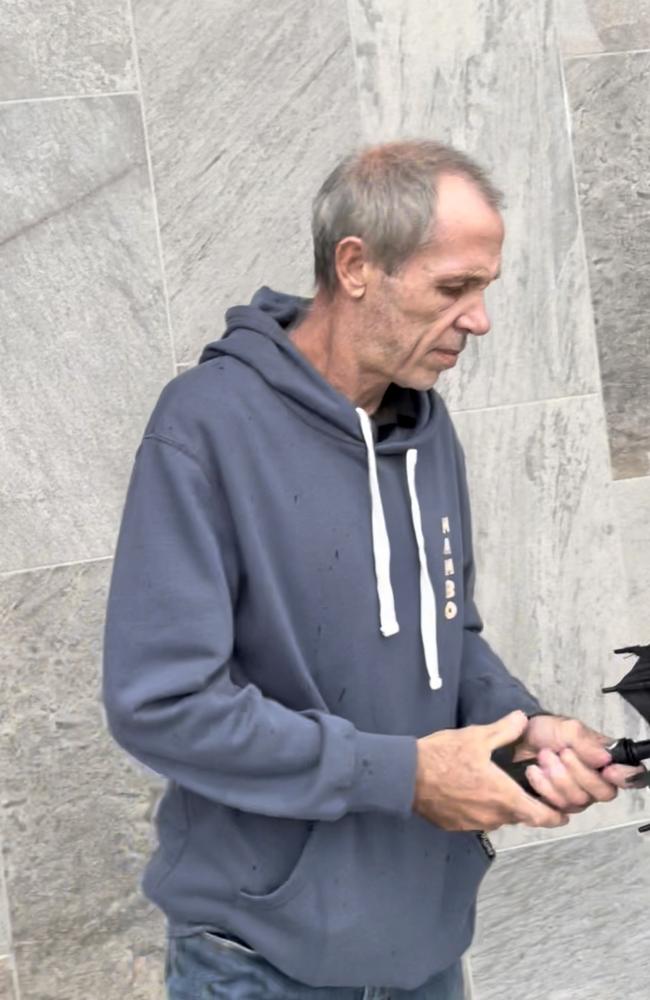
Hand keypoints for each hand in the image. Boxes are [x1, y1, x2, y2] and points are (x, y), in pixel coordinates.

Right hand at [413, 710, 568, 831]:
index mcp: (503, 796)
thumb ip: (505, 731)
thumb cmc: (442, 756)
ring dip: (501, 805)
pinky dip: (480, 808)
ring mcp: (473, 823)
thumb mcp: (476, 736)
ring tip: (497, 786)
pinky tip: (470, 790)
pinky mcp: (455, 825)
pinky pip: (477, 819)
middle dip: (526, 804)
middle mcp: (492, 816)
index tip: (564, 815)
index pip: (540, 816)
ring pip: (497, 817)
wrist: (406, 775)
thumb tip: (522, 720)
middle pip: (519, 816)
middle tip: (527, 788)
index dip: (555, 817)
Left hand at [512, 715, 642, 812]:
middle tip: (562, 753)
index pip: (632, 776)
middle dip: (579, 772)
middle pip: (604, 792)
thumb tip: (605, 757)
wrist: (518, 740)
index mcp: (607, 761)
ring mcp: (578, 797)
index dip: (626, 777)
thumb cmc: (546, 733)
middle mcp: (596, 782)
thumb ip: (587, 742)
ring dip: (557, 777)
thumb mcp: (567, 728)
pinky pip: (558, 808)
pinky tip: (534, 771)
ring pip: (579, 800)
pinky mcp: (557, 806)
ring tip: (544, 756)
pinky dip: (543, 787)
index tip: (609, 770)